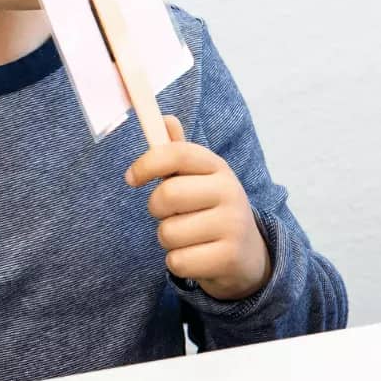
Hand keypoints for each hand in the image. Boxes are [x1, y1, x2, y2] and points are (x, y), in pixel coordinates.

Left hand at [125, 116, 270, 300]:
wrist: (249, 254)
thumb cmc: (212, 210)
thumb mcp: (201, 179)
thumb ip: (178, 153)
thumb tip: (165, 119)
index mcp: (218, 167)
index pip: (177, 153)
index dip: (146, 163)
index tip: (131, 178)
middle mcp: (230, 192)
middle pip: (166, 195)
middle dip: (156, 209)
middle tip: (169, 215)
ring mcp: (232, 225)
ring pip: (168, 232)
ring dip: (168, 240)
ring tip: (188, 237)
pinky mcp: (229, 257)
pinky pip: (178, 261)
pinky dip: (178, 262)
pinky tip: (196, 257)